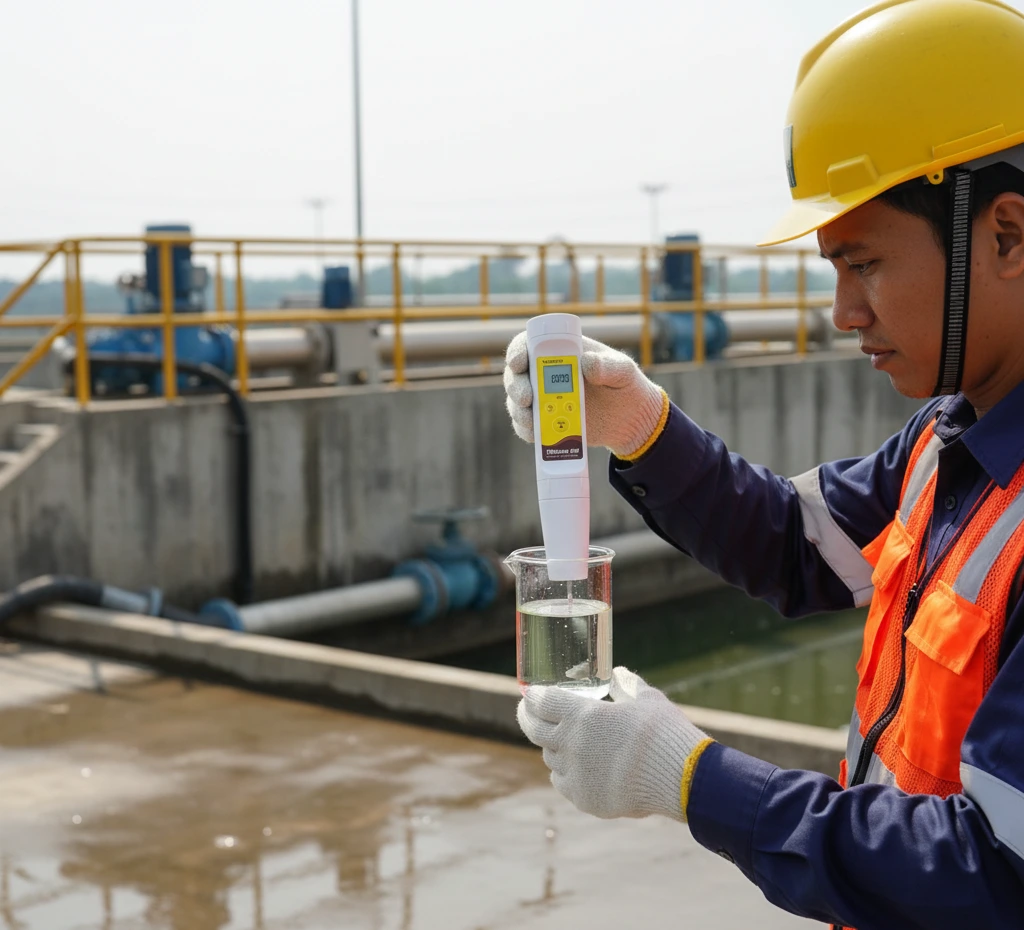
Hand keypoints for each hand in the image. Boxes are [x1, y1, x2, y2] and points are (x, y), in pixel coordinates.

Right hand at [504, 333, 667, 458]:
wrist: (630, 420)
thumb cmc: (626, 386)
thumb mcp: (623, 371)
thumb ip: (608, 365)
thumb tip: (587, 363)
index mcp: (560, 353)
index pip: (529, 345)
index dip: (517, 351)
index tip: (518, 363)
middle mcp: (545, 375)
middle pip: (516, 375)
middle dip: (515, 386)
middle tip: (526, 399)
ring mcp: (543, 400)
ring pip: (517, 403)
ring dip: (518, 411)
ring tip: (532, 421)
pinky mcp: (545, 423)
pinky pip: (526, 428)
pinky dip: (526, 431)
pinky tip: (536, 435)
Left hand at [517, 667, 711, 820]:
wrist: (680, 777)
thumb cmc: (663, 732)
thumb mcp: (646, 698)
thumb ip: (626, 684)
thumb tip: (617, 673)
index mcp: (582, 716)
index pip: (542, 702)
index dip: (533, 696)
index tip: (529, 694)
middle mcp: (572, 744)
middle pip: (534, 730)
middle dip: (527, 718)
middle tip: (527, 712)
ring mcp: (576, 774)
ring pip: (549, 758)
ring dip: (551, 746)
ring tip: (557, 740)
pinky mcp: (585, 799)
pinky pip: (562, 783)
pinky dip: (563, 773)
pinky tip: (571, 768)